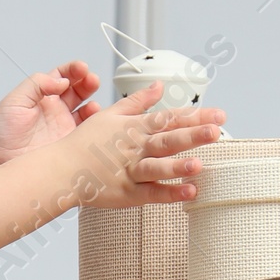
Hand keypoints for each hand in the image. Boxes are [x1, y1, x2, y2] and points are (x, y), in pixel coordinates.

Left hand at [0, 62, 100, 167]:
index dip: (73, 70)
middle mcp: (55, 110)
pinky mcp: (69, 145)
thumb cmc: (0, 134)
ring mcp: (63, 127)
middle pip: (79, 90)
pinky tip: (94, 122)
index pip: (63, 76)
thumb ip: (37, 85)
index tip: (80, 68)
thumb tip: (60, 80)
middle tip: (91, 80)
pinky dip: (95, 126)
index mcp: (42, 96)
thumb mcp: (14, 101)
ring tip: (93, 105)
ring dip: (94, 104)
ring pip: (87, 111)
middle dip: (88, 82)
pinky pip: (87, 133)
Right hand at [65, 82, 226, 209]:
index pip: (169, 118)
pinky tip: (189, 192)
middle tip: (215, 130)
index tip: (219, 115)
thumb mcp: (110, 115)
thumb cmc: (84, 143)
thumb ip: (137, 102)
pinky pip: (150, 193)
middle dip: (191, 134)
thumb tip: (159, 86)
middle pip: (167, 139)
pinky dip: (169, 193)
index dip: (194, 116)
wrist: (60, 169)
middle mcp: (135, 148)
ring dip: (178, 165)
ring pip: (157, 167)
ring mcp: (130, 171)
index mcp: (134, 128)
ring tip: (199, 164)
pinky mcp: (125, 193)